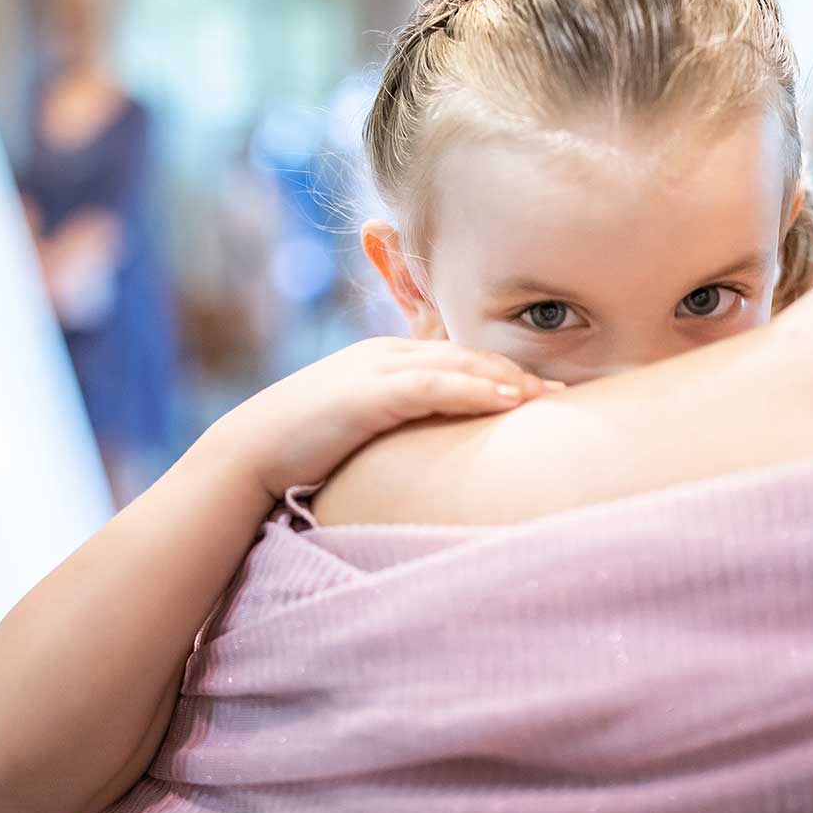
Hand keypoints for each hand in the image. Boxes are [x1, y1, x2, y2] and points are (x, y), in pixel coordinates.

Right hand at [214, 337, 556, 500]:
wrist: (247, 454)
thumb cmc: (298, 450)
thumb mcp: (354, 428)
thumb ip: (392, 427)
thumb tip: (426, 458)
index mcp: (384, 361)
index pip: (455, 360)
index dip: (501, 374)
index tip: (542, 395)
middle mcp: (386, 355)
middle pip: (466, 356)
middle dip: (517, 374)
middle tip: (565, 395)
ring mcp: (377, 369)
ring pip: (457, 365)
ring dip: (508, 379)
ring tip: (551, 397)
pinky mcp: (370, 393)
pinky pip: (434, 386)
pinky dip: (476, 390)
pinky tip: (511, 401)